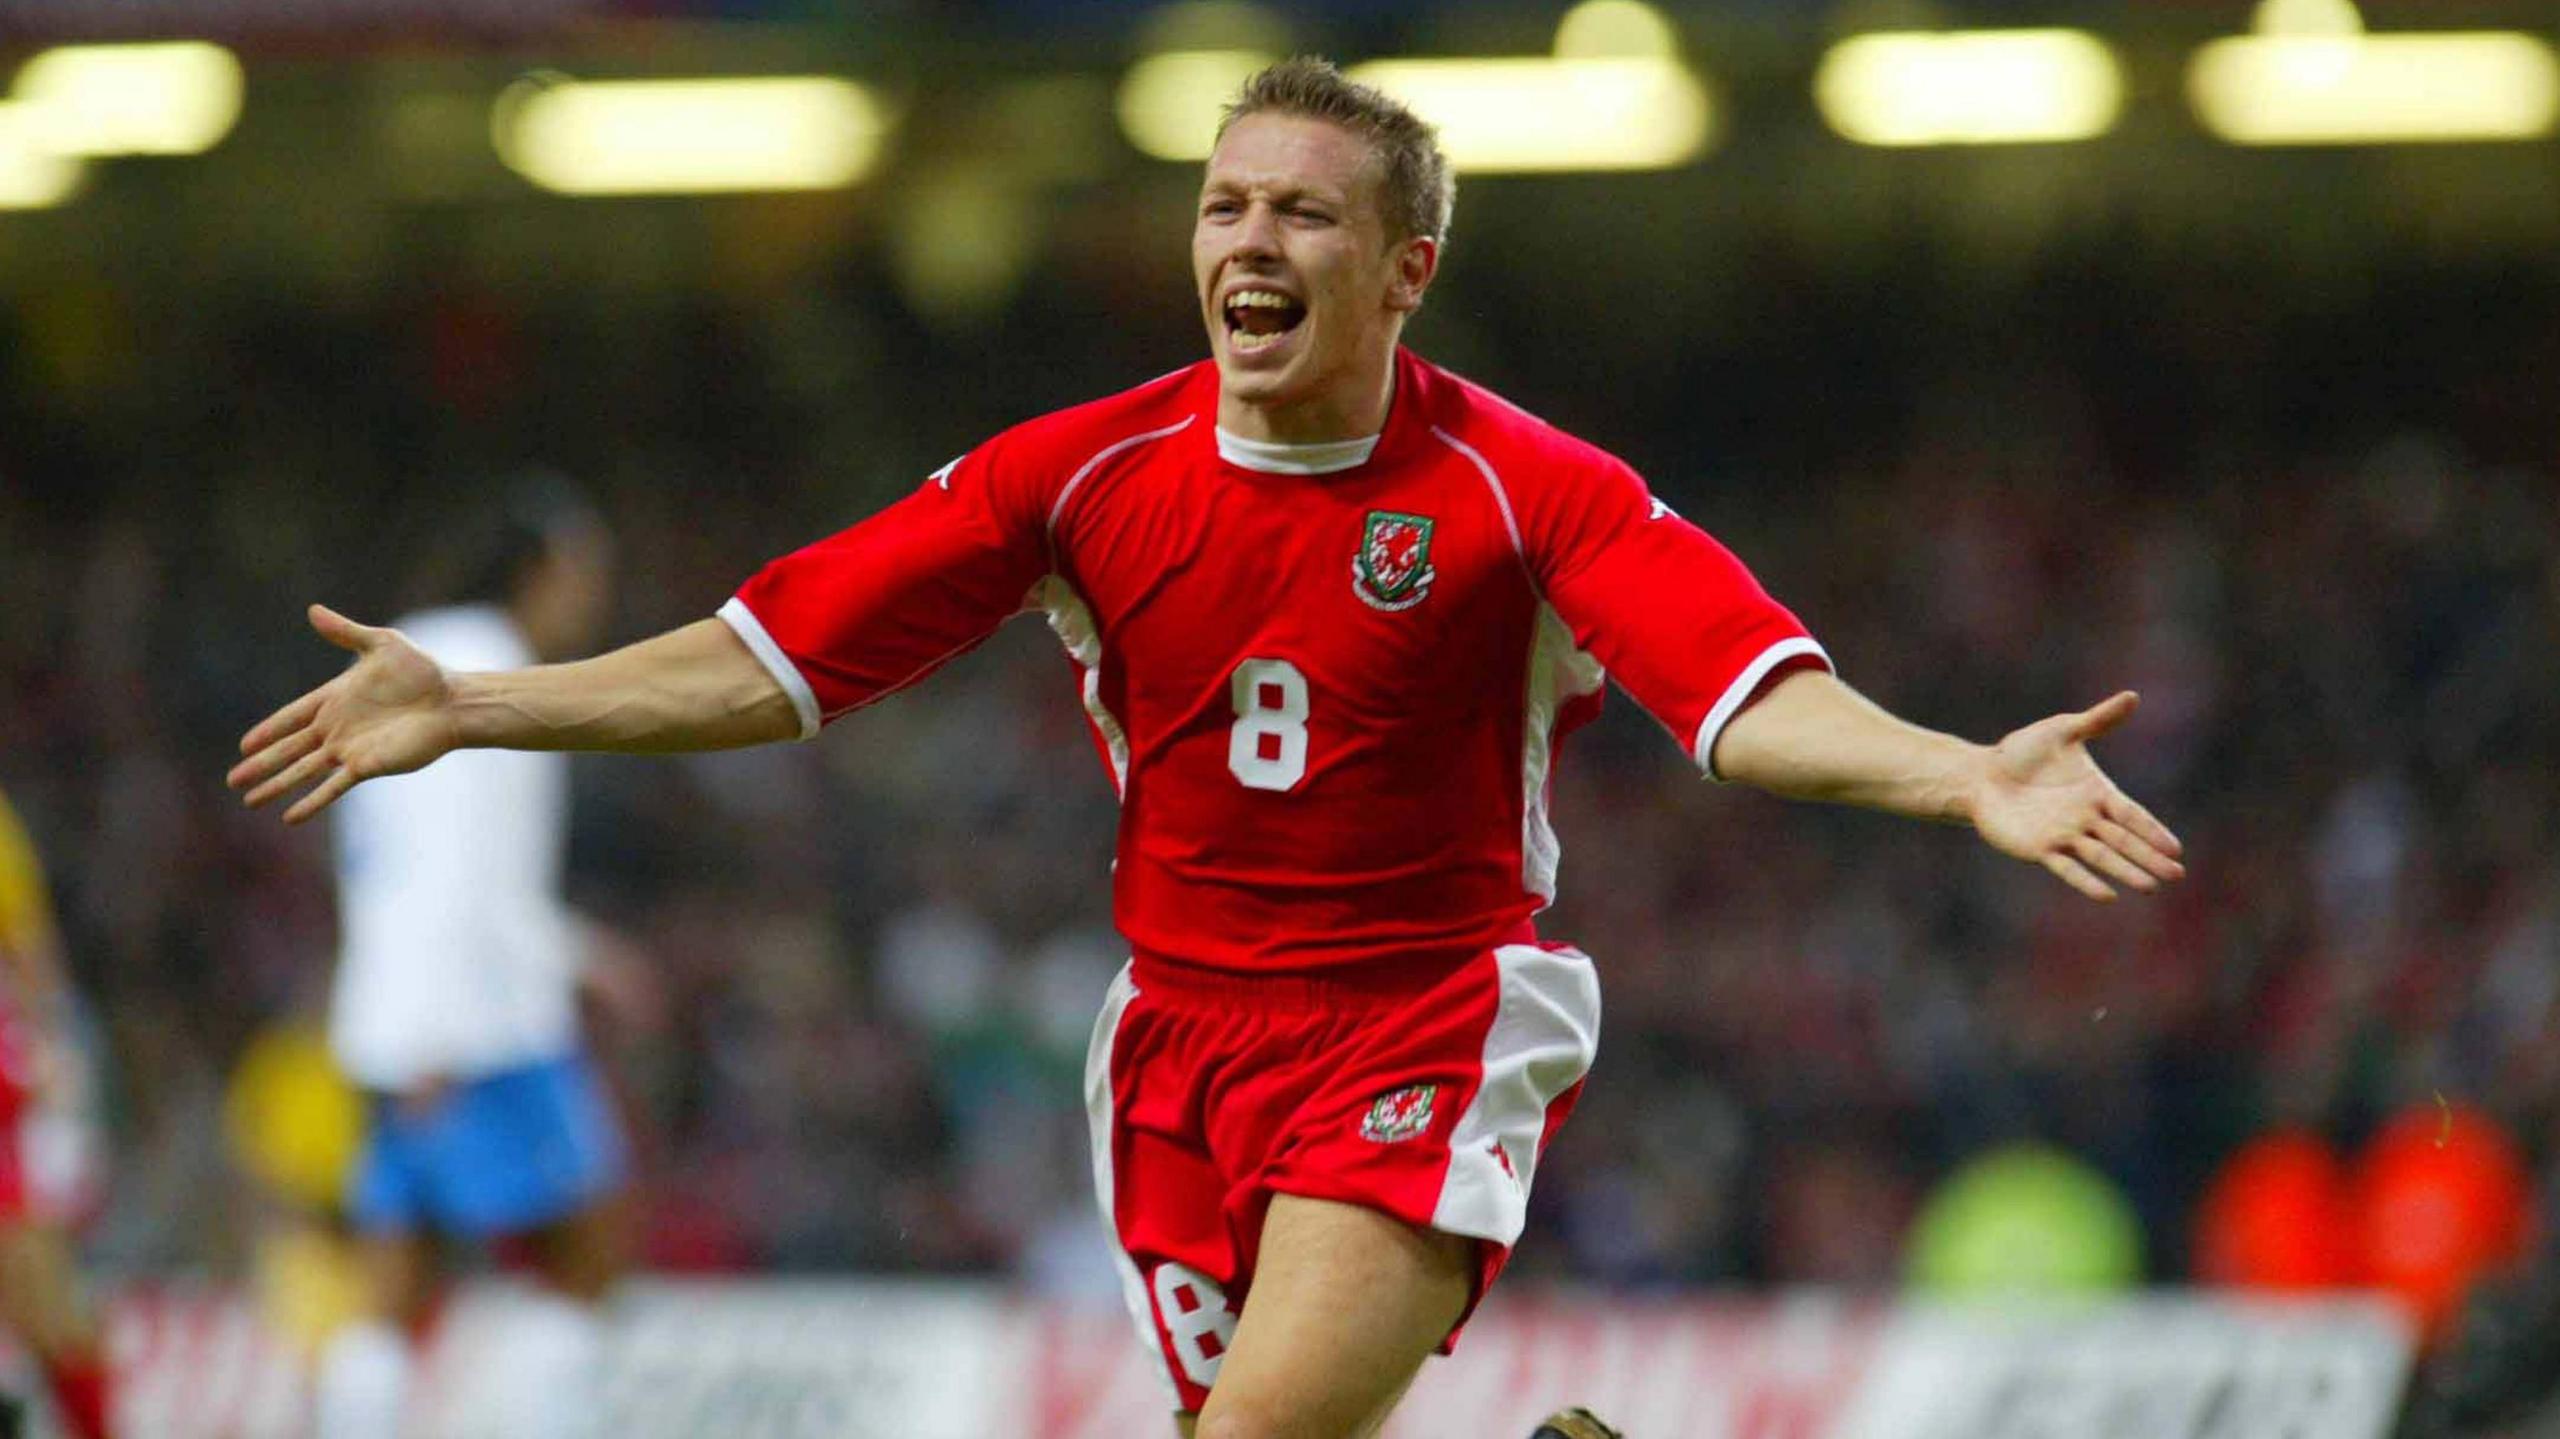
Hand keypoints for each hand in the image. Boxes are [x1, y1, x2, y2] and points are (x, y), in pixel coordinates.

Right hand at [228, 605, 460, 823]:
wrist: (453, 701)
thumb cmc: (423, 671)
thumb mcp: (382, 644)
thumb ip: (346, 633)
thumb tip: (313, 610)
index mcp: (335, 699)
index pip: (292, 717)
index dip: (268, 730)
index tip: (243, 745)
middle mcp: (337, 728)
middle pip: (290, 749)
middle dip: (261, 764)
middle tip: (232, 779)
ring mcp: (350, 749)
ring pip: (303, 771)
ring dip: (277, 785)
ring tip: (250, 801)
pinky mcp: (367, 765)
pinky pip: (332, 787)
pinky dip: (311, 801)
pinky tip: (290, 817)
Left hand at [1969, 691, 2185, 901]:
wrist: (1982, 774)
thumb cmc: (2022, 751)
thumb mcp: (2062, 730)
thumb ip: (2098, 720)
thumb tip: (2133, 697)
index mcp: (2096, 793)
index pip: (2132, 815)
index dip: (2153, 831)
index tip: (2176, 848)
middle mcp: (2086, 818)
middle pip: (2124, 841)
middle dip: (2150, 857)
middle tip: (2176, 874)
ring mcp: (2064, 836)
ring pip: (2102, 857)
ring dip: (2126, 871)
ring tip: (2150, 886)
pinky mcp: (2040, 849)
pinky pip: (2067, 868)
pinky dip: (2086, 881)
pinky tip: (2107, 895)